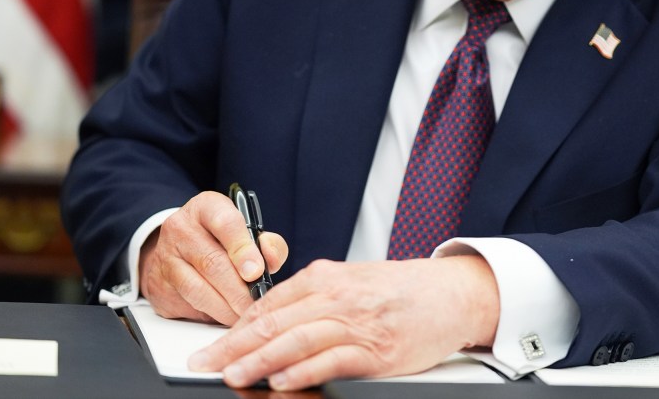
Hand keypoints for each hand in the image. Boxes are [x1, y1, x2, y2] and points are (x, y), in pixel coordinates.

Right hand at [139, 191, 287, 324]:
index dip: (242, 249)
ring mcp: (166, 257)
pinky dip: (210, 314)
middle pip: (212, 262)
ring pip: (197, 289)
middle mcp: (181, 228)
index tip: (256, 272)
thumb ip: (267, 243)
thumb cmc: (222, 240)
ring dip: (225, 308)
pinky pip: (187, 305)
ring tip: (245, 314)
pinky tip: (226, 316)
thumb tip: (271, 260)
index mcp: (207, 207)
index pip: (225, 223)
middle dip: (239, 289)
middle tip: (256, 303)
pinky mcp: (158, 285)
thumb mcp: (247, 231)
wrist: (178, 249)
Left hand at [188, 256, 499, 390]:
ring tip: (233, 375)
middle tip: (205, 363)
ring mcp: (357, 323)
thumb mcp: (354, 282)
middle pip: (275, 322)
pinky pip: (332, 361)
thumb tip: (272, 325)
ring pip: (297, 340)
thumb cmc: (403, 291)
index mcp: (328, 276)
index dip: (235, 328)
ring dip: (260, 360)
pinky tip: (282, 381)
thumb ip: (316, 299)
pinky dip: (303, 371)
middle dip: (234, 346)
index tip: (212, 346)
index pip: (269, 303)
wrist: (452, 294)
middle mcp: (338, 296)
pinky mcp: (376, 351)